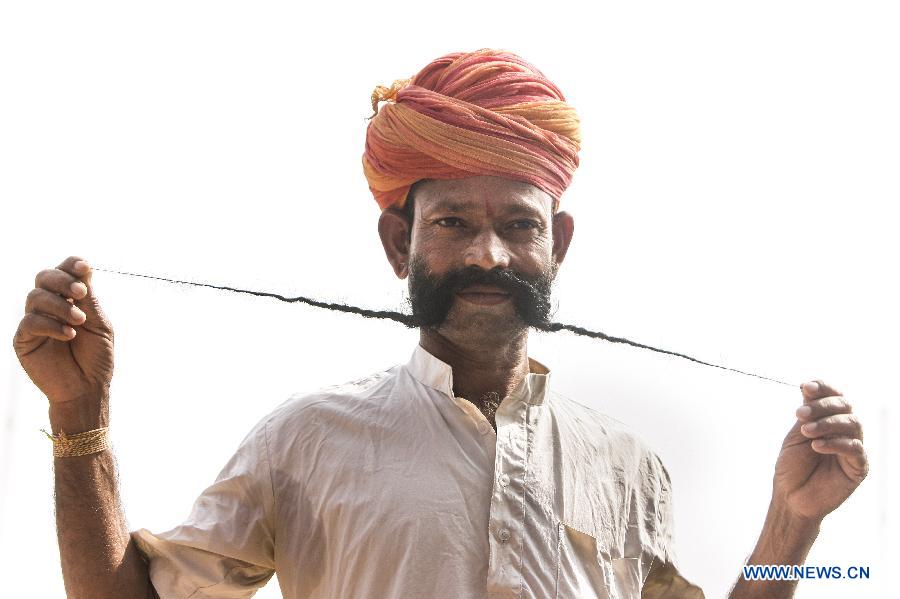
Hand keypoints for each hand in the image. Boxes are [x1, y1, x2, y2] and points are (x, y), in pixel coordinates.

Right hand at [13, 257, 113, 428]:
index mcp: (70, 299)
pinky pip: (30, 322)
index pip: (65, 271)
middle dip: (62, 280)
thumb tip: (83, 268)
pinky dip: (51, 325)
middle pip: (44, 277)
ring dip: (60, 306)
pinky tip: (69, 335)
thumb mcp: (99, 325)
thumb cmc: (96, 357)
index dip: (71, 265)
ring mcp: (35, 321)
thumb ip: (89, 299)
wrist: (87, 388)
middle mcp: (50, 306)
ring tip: (79, 322)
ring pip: (35, 297)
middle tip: (81, 293)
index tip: (84, 267)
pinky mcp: (24, 339)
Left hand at [772, 380, 867, 522]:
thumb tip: (807, 386)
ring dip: (827, 423)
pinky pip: (855, 449)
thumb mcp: (796, 435)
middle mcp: (845, 431)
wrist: (791, 497)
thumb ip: (806, 414)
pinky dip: (836, 443)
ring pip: (852, 424)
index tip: (806, 387)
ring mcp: (853, 448)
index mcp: (829, 419)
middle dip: (822, 406)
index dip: (824, 388)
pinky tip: (816, 446)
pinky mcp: (859, 467)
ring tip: (806, 431)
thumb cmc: (792, 466)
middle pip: (845, 407)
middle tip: (800, 414)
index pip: (834, 396)